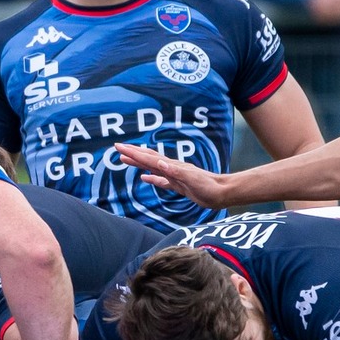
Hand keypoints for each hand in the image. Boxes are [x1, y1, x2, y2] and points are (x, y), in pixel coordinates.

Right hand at [115, 141, 233, 209]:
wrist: (221, 192)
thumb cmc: (208, 186)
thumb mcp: (191, 179)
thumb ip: (175, 171)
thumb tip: (159, 163)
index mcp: (171, 166)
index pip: (148, 158)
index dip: (133, 153)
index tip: (119, 147)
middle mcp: (171, 168)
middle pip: (148, 159)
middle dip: (133, 153)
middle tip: (118, 148)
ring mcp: (174, 176)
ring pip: (152, 167)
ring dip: (139, 163)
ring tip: (126, 160)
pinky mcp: (178, 185)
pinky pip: (161, 180)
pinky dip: (151, 178)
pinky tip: (145, 178)